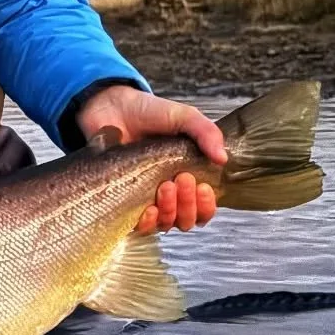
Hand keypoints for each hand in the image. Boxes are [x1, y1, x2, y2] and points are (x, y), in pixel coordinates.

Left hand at [77, 86, 225, 236]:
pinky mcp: (123, 203)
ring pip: (166, 224)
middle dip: (188, 204)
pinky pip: (140, 227)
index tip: (202, 186)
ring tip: (165, 186)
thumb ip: (205, 132)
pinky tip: (148, 208)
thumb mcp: (183, 117)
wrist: (112, 108)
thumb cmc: (148, 113)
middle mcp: (169, 194)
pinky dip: (148, 222)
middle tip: (181, 178)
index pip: (204, 208)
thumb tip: (223, 158)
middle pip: (187, 219)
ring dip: (170, 210)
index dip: (206, 205)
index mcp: (187, 177)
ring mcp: (146, 199)